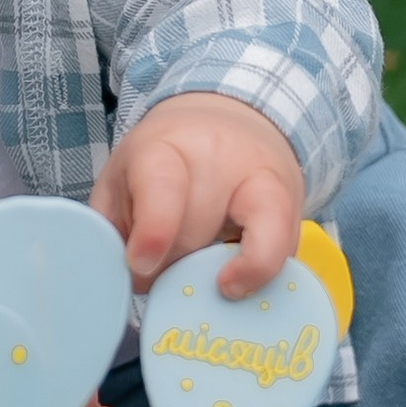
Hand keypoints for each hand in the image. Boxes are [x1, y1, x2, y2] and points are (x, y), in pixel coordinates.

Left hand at [92, 93, 303, 300]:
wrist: (226, 119)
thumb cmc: (163, 162)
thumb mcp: (121, 181)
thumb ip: (112, 229)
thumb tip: (124, 281)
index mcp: (165, 146)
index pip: (163, 187)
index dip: (155, 231)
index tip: (142, 264)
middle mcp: (220, 155)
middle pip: (200, 228)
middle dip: (174, 265)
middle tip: (161, 272)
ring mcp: (263, 177)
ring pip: (259, 236)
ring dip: (229, 274)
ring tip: (215, 286)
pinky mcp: (292, 203)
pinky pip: (285, 249)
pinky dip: (264, 274)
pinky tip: (244, 280)